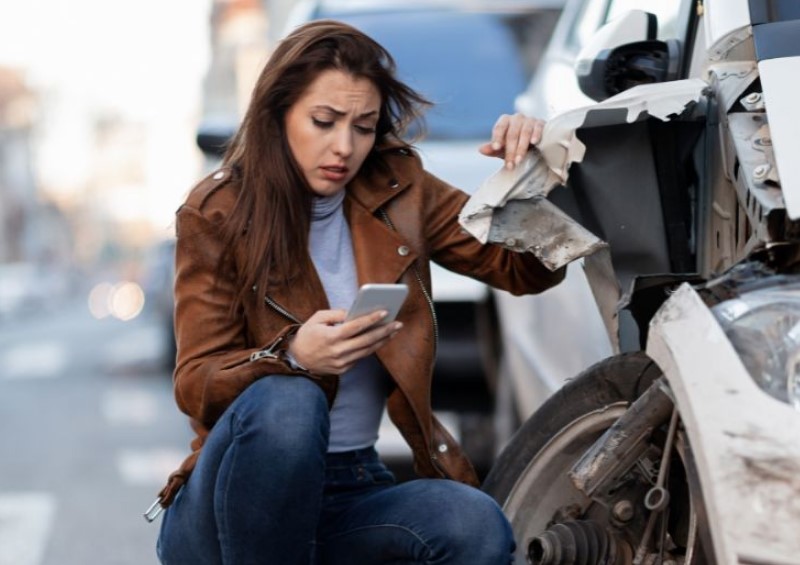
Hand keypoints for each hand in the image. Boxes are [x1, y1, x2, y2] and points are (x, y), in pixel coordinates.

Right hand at [287, 309, 401, 374]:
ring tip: (393, 331)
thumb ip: (336, 314)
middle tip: (398, 324)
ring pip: (367, 351)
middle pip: (366, 340)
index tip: (385, 312)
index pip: (355, 327)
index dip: (371, 319)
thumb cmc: (307, 335)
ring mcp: (341, 363)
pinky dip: (370, 348)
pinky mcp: (343, 369)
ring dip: (382, 341)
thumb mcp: (316, 319)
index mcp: (331, 337)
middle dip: (384, 331)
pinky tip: (379, 340)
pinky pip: (360, 357)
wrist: (297, 359)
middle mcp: (338, 351)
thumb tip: (354, 313)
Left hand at [478, 112, 544, 169]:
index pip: (499, 128)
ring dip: (521, 148)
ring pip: (524, 132)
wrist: (535, 144)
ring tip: (519, 160)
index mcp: (505, 121)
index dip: (497, 137)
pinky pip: (538, 127)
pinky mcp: (540, 123)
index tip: (495, 148)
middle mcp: (516, 118)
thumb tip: (481, 150)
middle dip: (510, 151)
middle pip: (512, 134)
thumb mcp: (503, 149)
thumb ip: (493, 150)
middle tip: (510, 165)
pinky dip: (536, 134)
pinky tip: (534, 142)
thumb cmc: (515, 145)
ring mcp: (529, 120)